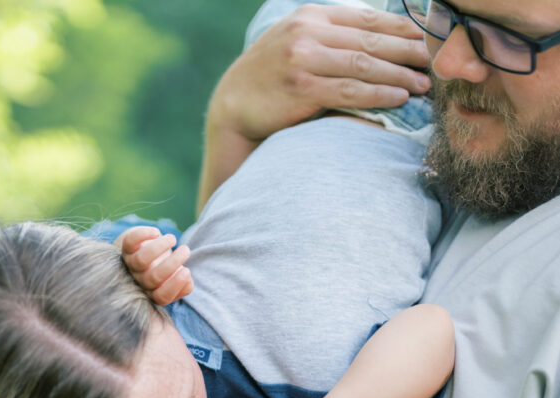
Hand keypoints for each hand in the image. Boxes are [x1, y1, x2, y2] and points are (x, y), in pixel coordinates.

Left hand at [117, 225, 192, 304]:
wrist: (142, 254)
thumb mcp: (175, 279)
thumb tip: (188, 281)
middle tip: (186, 250)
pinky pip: (130, 242)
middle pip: (153, 278)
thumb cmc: (164, 269)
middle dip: (172, 263)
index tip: (187, 271)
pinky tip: (157, 232)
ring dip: (160, 247)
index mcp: (154, 292)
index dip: (175, 285)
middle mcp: (141, 281)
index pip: (162, 296)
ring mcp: (132, 265)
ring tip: (173, 239)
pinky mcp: (127, 249)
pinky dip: (143, 235)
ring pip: (141, 260)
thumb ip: (184, 285)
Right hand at [211, 4, 430, 142]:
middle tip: (439, 61)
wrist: (234, 105)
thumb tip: (378, 42)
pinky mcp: (303, 87)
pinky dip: (379, 93)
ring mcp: (305, 58)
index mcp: (312, 16)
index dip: (402, 28)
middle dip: (408, 50)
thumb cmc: (272, 79)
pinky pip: (351, 90)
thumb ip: (332, 39)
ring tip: (424, 83)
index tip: (430, 39)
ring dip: (399, 73)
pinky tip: (400, 97)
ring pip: (364, 64)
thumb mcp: (298, 44)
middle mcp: (309, 31)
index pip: (368, 19)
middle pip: (371, 39)